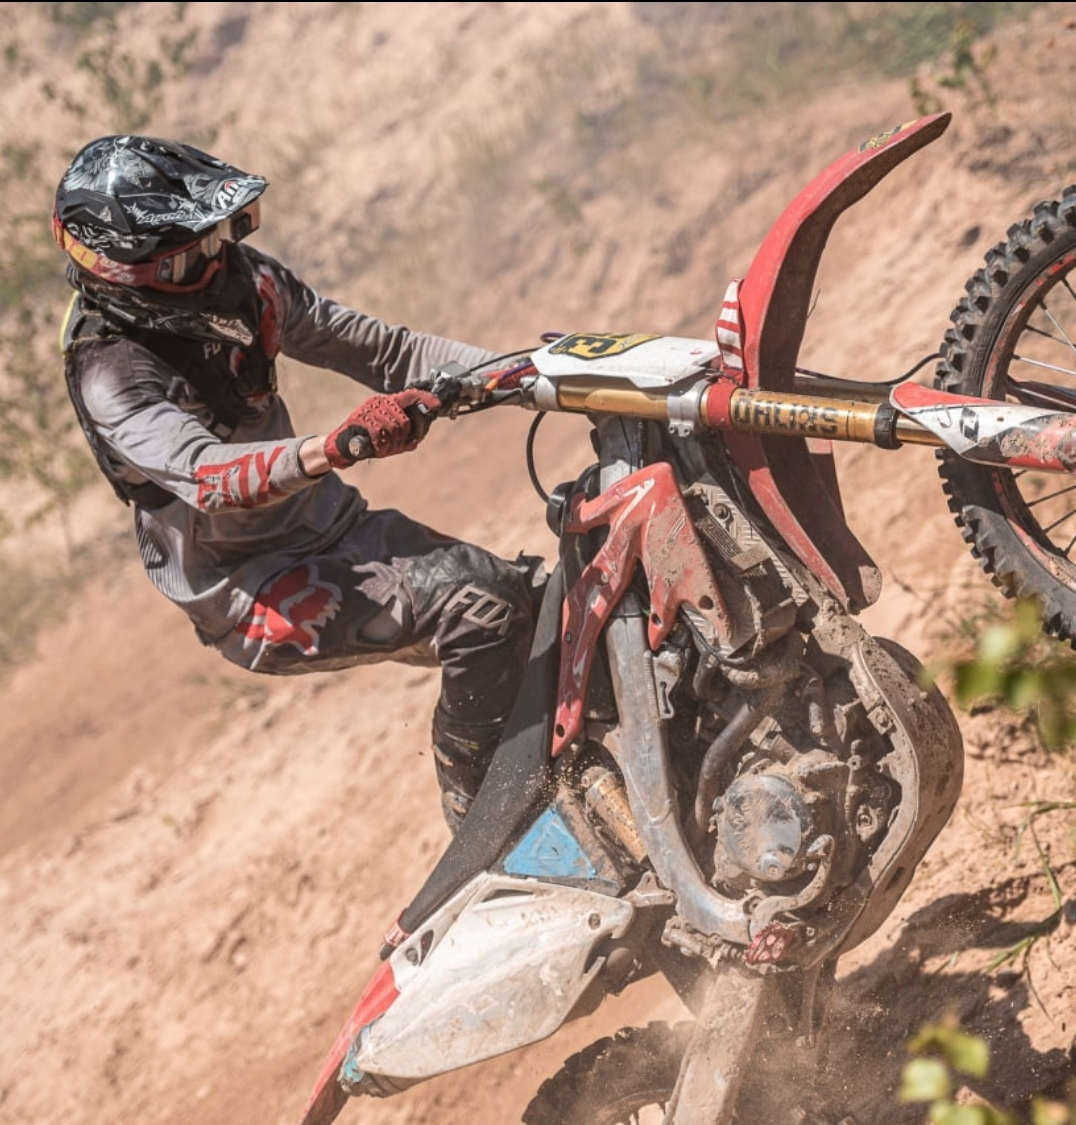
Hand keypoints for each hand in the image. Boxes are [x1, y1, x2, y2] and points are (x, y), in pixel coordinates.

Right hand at [324, 388, 442, 466]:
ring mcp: (370, 410)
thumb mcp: (389, 438)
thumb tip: (416, 440)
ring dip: (391, 444)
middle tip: (393, 447)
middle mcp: (380, 402)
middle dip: (402, 439)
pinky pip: (380, 433)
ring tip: (383, 449)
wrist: (343, 445)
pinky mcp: (361, 419)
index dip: (425, 399)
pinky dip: (380, 445)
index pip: (410, 395)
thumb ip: (403, 437)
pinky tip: (376, 448)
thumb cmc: (368, 441)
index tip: (437, 404)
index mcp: (388, 403)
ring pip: (393, 428)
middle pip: (404, 421)